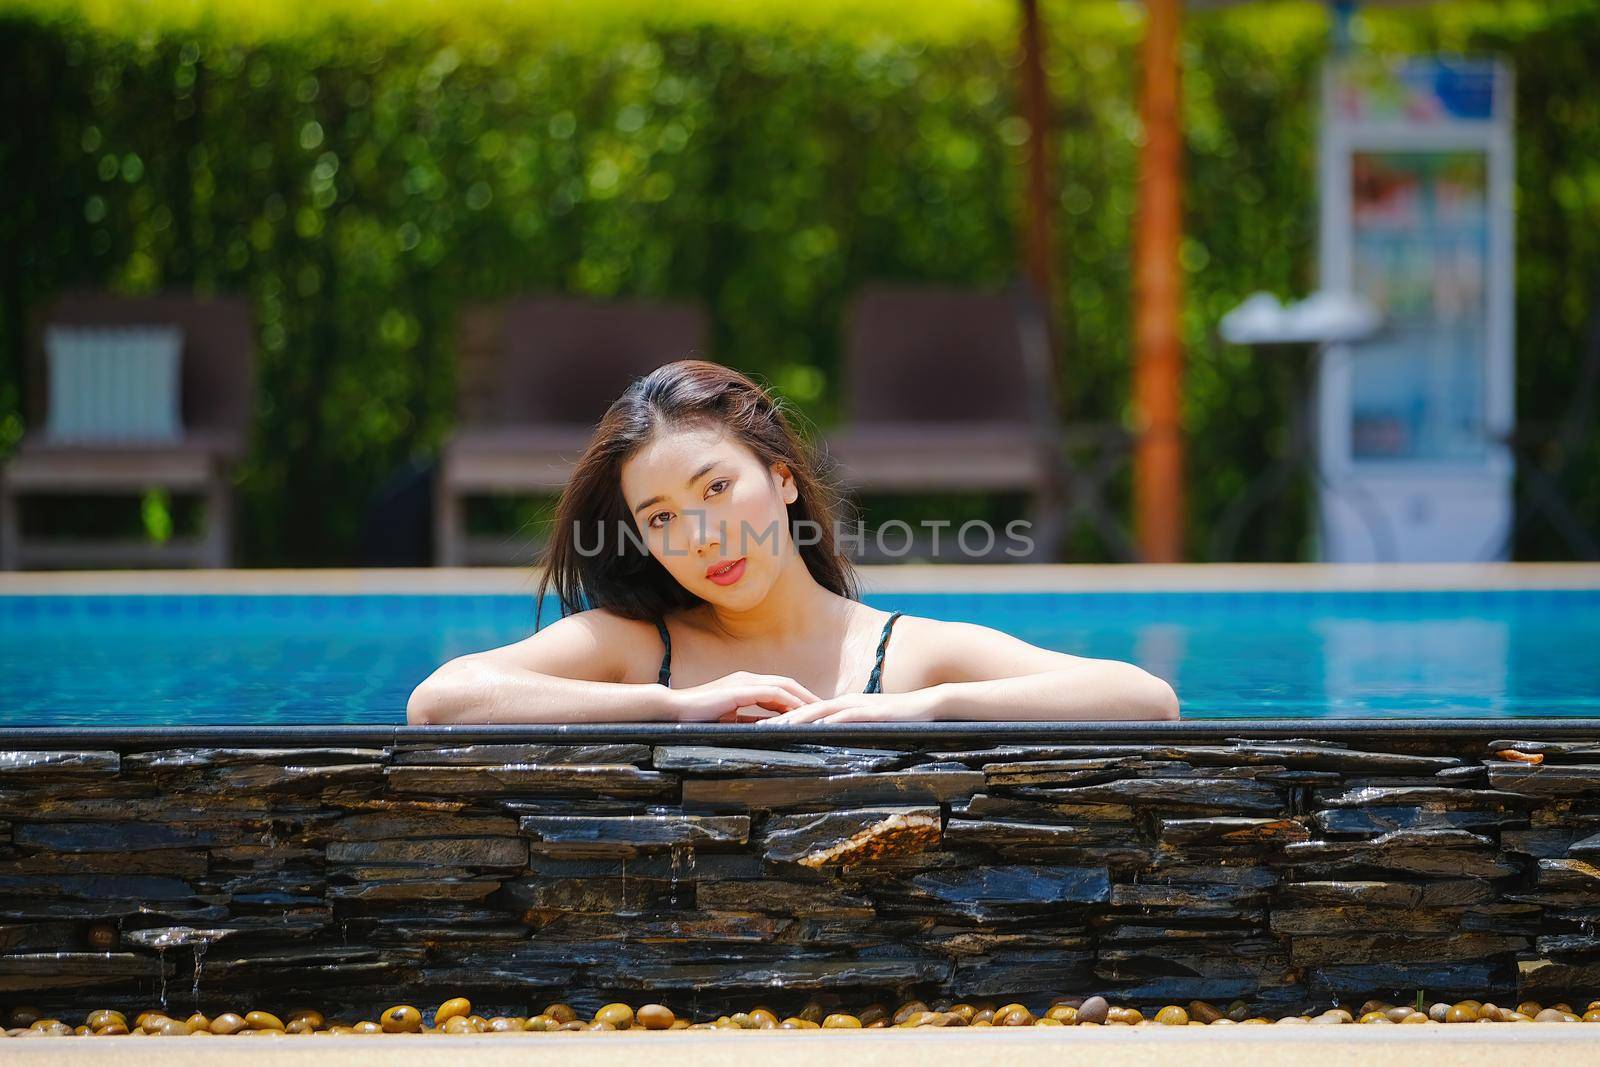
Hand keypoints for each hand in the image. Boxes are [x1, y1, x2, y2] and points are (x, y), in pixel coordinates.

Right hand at [665, 671, 823, 723]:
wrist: (673, 709)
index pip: (779, 689)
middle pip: (787, 684)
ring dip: (803, 699)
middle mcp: (748, 679)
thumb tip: (766, 732)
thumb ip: (746, 722)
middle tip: (827, 710)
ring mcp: (745, 682)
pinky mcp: (741, 690)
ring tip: (821, 712)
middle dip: (807, 696)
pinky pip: (773, 695)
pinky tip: (801, 714)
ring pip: (784, 687)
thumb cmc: (696, 717)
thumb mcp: (728, 720)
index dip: (797, 699)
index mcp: (745, 684)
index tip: (814, 711)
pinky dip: (789, 704)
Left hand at [753, 688, 940, 724]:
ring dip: (798, 719)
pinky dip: (829, 721)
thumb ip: (851, 732)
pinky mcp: (872, 711)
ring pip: (821, 711)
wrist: (928, 706)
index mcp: (842, 706)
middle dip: (781, 718)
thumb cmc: (899, 719)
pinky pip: (847, 716)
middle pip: (807, 709)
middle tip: (756, 728)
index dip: (784, 720)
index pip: (808, 713)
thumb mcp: (869, 727)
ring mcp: (858, 705)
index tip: (761, 728)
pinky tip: (815, 728)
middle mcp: (846, 702)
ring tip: (777, 728)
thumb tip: (833, 746)